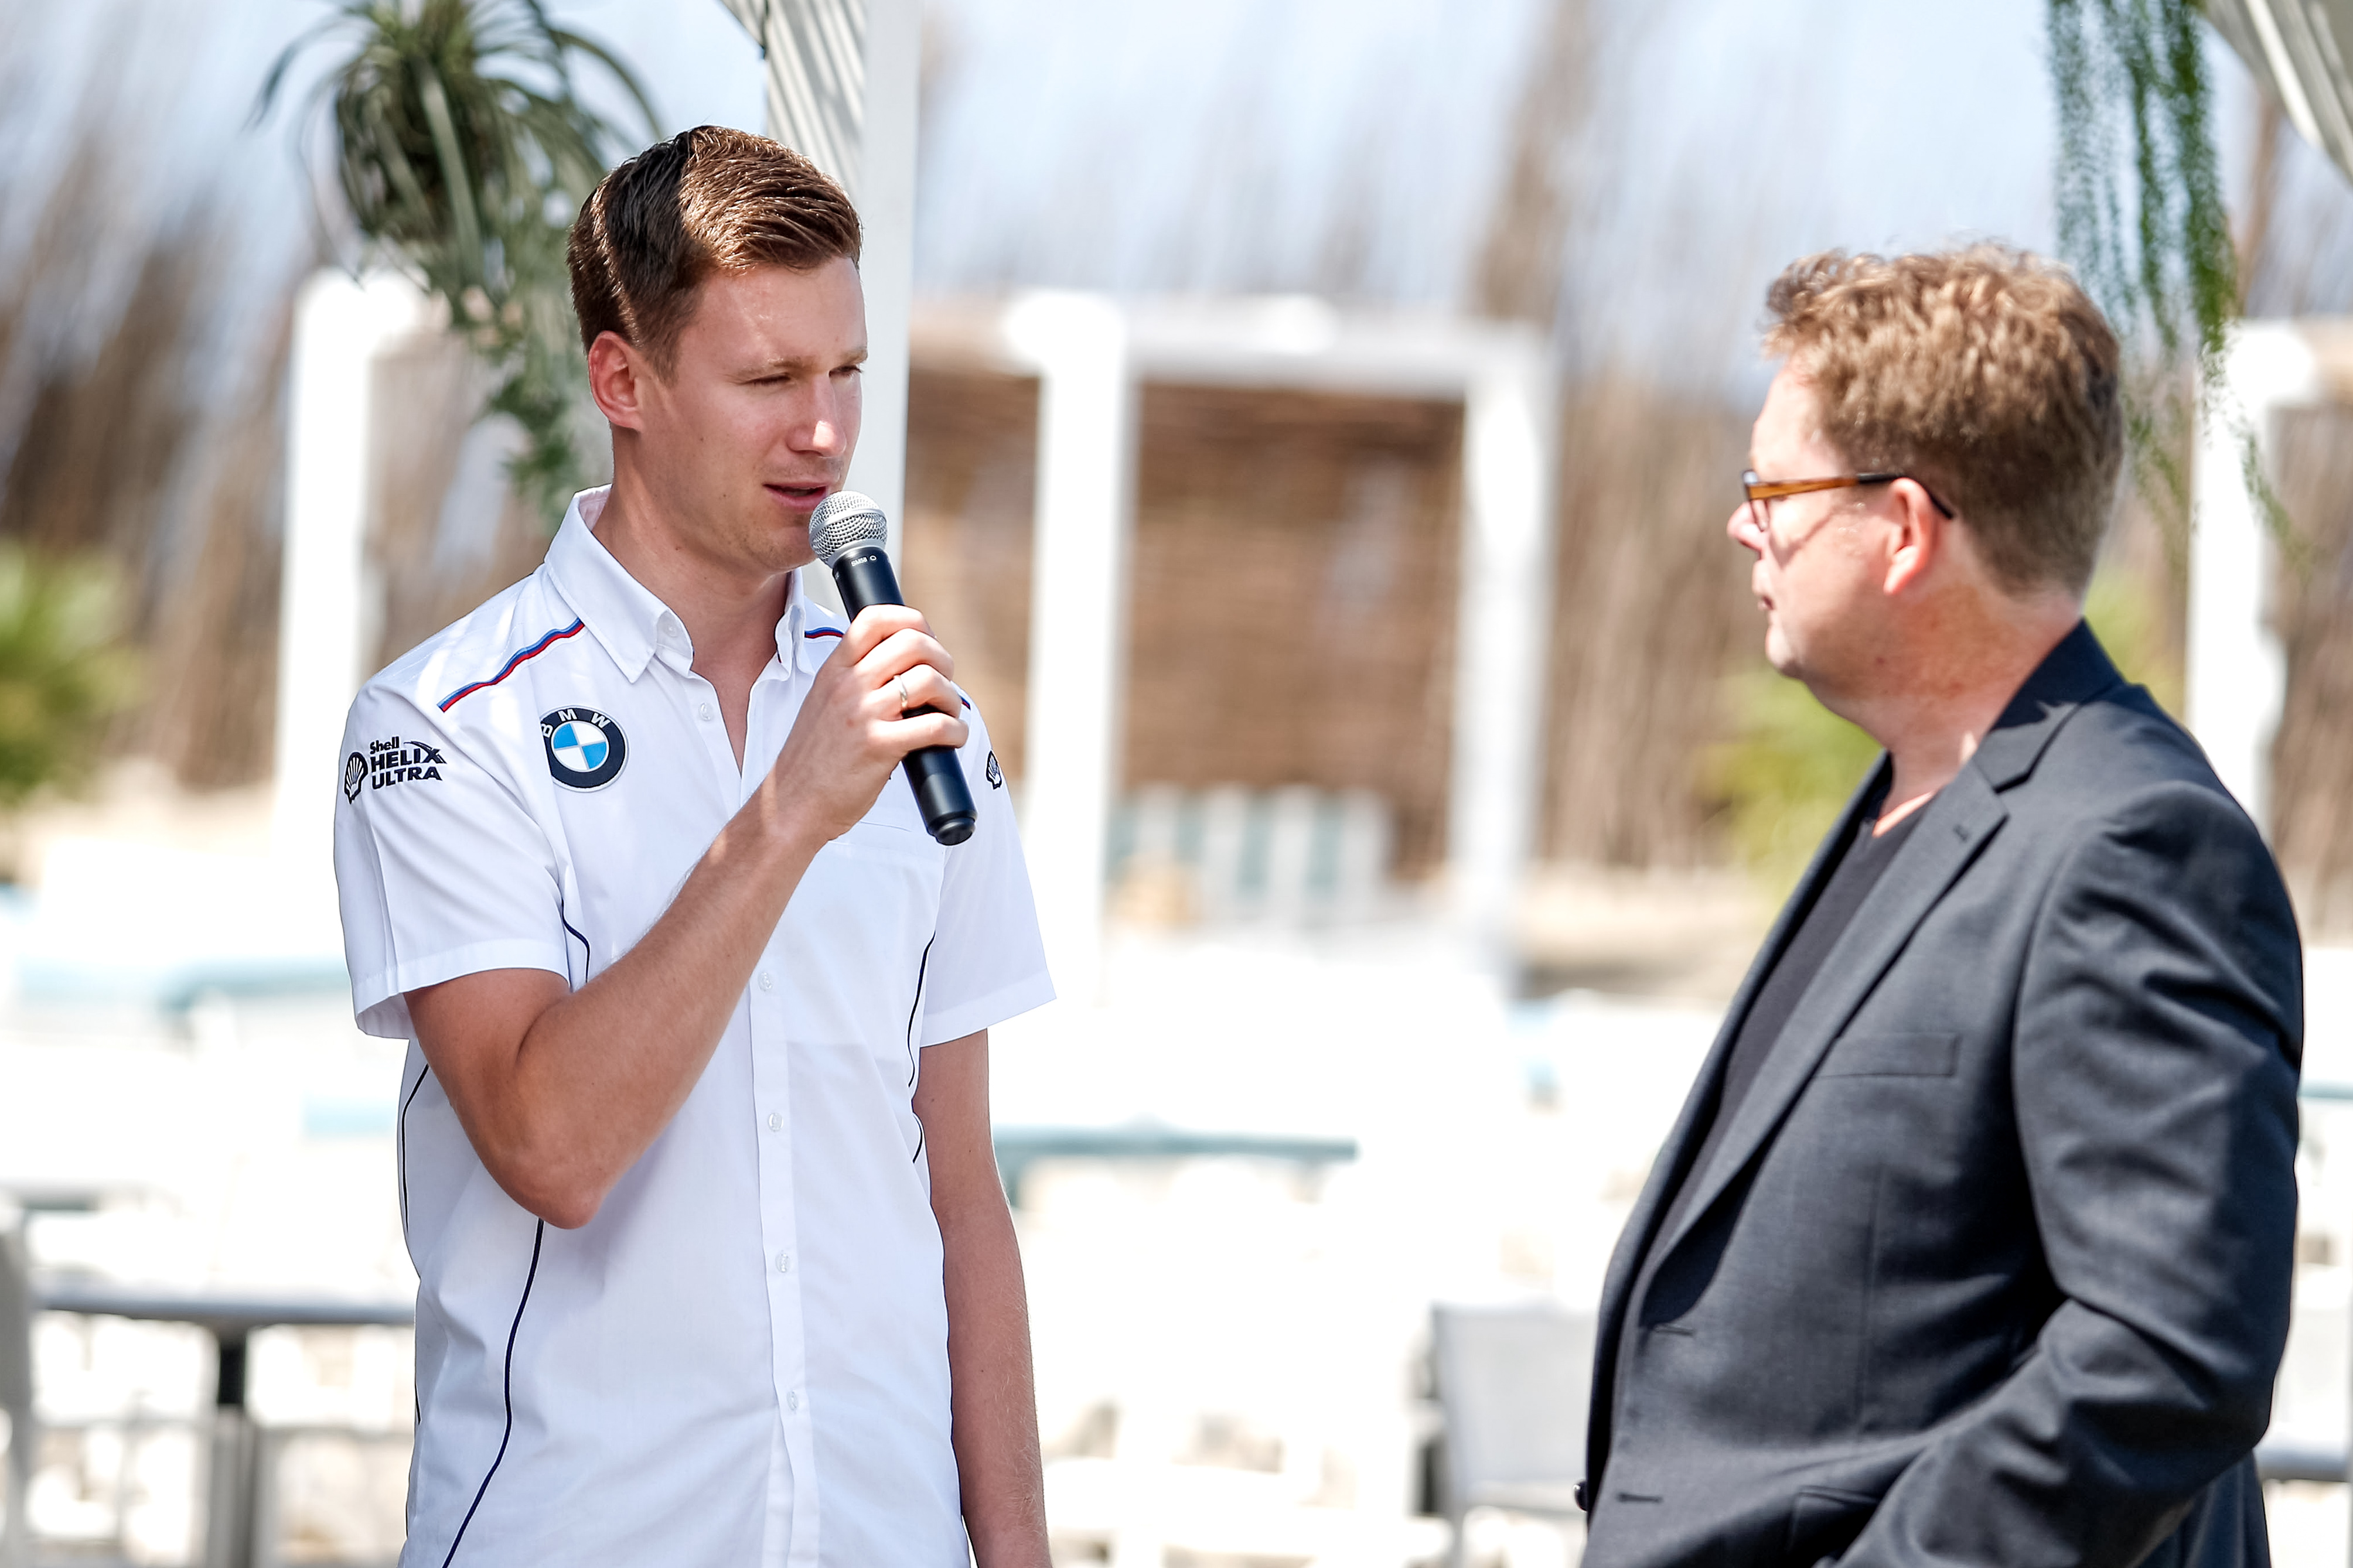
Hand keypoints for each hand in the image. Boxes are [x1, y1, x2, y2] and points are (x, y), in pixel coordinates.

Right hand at [763, 604, 966, 845]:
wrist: (792, 803)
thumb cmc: (815, 759)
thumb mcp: (824, 703)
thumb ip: (854, 680)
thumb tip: (904, 667)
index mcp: (834, 670)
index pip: (875, 618)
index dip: (912, 621)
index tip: (926, 643)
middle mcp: (848, 685)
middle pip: (912, 643)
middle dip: (942, 660)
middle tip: (944, 683)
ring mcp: (863, 714)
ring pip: (928, 679)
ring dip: (950, 697)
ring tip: (947, 714)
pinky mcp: (879, 747)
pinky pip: (935, 726)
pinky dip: (955, 731)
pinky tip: (951, 739)